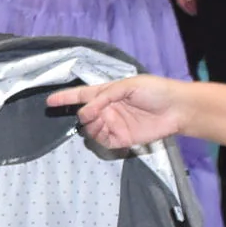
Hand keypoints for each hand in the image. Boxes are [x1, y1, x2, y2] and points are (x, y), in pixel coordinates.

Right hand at [49, 76, 188, 150]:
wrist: (176, 109)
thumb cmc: (155, 91)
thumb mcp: (129, 84)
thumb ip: (105, 96)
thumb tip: (86, 111)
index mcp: (107, 93)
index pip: (81, 96)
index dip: (65, 98)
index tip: (49, 101)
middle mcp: (107, 109)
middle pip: (84, 115)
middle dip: (85, 115)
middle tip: (97, 113)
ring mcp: (113, 125)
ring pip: (91, 129)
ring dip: (92, 126)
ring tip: (105, 121)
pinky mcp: (121, 139)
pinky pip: (102, 142)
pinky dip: (100, 137)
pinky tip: (109, 130)